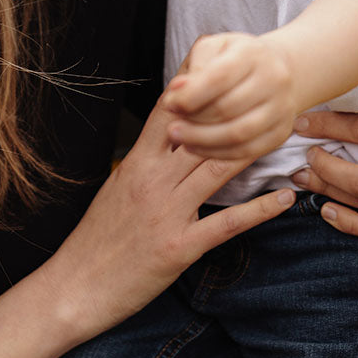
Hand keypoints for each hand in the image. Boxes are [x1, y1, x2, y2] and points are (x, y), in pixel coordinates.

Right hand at [44, 91, 293, 338]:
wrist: (74, 287)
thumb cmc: (95, 240)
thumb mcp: (115, 190)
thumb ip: (142, 164)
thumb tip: (168, 141)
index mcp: (135, 164)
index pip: (168, 117)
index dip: (195, 91)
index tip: (221, 69)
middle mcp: (152, 182)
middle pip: (200, 137)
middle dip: (232, 114)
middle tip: (265, 95)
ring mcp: (167, 213)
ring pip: (215, 171)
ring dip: (251, 151)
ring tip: (281, 134)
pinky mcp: (179, 247)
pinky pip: (226, 223)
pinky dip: (258, 210)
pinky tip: (282, 198)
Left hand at [164, 32, 298, 160]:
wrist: (279, 69)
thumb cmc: (238, 58)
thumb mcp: (215, 47)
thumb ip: (195, 66)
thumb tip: (177, 90)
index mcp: (253, 54)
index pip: (219, 78)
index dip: (190, 95)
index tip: (170, 103)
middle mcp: (273, 80)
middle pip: (227, 109)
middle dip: (193, 121)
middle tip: (171, 126)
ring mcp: (281, 109)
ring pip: (238, 134)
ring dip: (202, 140)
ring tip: (180, 137)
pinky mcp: (280, 133)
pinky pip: (247, 151)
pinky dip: (217, 153)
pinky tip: (197, 147)